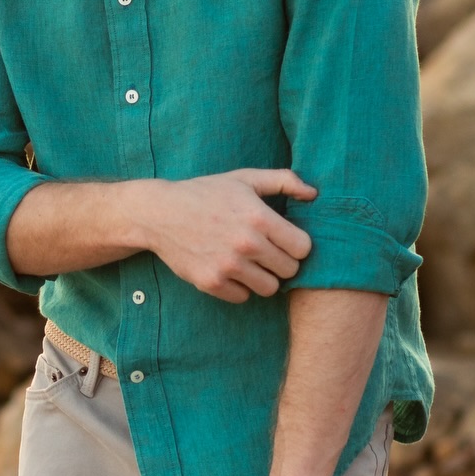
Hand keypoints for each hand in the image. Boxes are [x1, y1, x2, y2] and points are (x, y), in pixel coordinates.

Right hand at [131, 170, 316, 302]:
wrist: (160, 213)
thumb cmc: (206, 193)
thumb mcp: (244, 178)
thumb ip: (284, 181)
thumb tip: (314, 193)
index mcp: (259, 217)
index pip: (303, 248)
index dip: (297, 245)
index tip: (284, 240)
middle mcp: (246, 244)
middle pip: (289, 270)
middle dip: (282, 262)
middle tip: (267, 252)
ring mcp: (227, 266)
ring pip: (269, 288)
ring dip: (264, 277)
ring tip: (251, 263)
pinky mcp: (211, 283)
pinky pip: (243, 297)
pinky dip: (240, 287)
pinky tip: (230, 270)